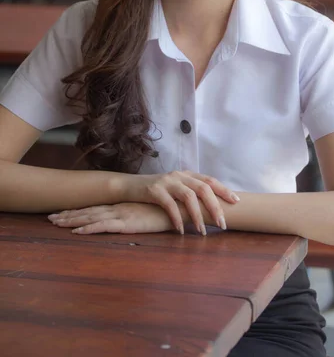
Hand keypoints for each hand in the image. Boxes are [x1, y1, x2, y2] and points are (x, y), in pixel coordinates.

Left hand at [48, 203, 172, 234]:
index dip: (79, 210)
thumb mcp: (150, 211)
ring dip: (72, 220)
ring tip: (55, 223)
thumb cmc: (169, 209)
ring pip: (91, 217)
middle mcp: (119, 207)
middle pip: (89, 211)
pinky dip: (89, 228)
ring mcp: (122, 214)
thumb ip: (141, 213)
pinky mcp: (127, 223)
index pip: (97, 207)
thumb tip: (135, 216)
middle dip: (69, 214)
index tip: (64, 212)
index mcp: (123, 205)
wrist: (180, 206)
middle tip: (50, 217)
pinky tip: (76, 231)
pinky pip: (104, 226)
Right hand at [134, 170, 239, 235]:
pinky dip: (177, 218)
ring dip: (198, 216)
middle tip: (222, 224)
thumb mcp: (175, 190)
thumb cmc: (155, 193)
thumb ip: (190, 195)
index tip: (236, 202)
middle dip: (215, 206)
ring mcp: (167, 181)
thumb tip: (210, 210)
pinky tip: (181, 231)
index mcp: (187, 174)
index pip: (209, 180)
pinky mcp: (154, 190)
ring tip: (202, 232)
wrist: (128, 187)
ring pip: (189, 196)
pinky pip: (170, 205)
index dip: (224, 190)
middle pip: (203, 188)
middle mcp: (179, 175)